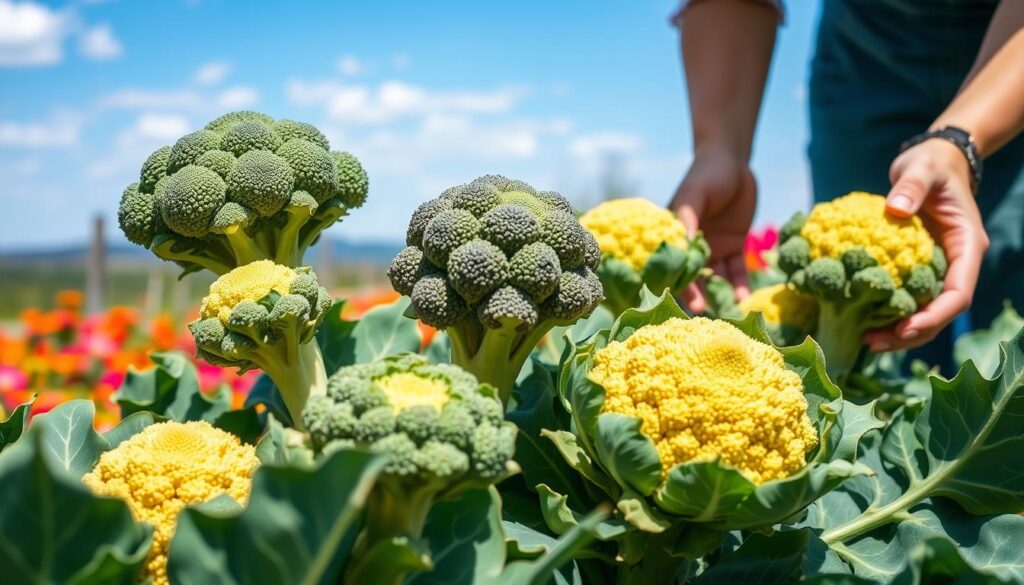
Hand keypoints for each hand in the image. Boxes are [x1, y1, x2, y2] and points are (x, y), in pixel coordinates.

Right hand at [670, 147, 755, 312]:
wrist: (734, 162)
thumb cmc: (706, 175)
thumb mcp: (694, 195)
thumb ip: (687, 219)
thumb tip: (682, 247)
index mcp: (675, 235)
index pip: (671, 262)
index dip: (673, 281)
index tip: (675, 299)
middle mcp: (692, 246)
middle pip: (692, 275)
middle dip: (695, 295)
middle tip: (700, 313)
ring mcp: (713, 248)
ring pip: (714, 277)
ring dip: (718, 294)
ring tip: (726, 312)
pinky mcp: (734, 246)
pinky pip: (737, 270)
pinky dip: (740, 284)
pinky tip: (743, 298)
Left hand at [863, 138, 988, 351]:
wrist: (930, 163)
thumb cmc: (930, 165)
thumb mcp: (922, 169)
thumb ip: (912, 186)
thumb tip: (897, 207)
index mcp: (966, 247)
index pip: (958, 294)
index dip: (934, 316)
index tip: (905, 329)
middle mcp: (955, 265)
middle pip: (939, 313)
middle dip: (910, 334)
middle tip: (872, 342)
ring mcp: (936, 269)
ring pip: (923, 312)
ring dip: (897, 331)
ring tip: (865, 341)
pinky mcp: (916, 269)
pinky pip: (905, 298)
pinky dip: (886, 313)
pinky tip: (860, 321)